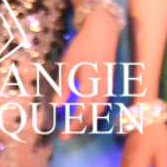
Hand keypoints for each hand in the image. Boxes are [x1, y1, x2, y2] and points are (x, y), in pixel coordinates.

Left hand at [57, 11, 120, 135]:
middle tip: (65, 136)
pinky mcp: (110, 82)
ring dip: (88, 121)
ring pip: (101, 109)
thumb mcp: (69, 65)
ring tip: (75, 128)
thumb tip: (56, 107)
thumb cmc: (83, 46)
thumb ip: (63, 87)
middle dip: (80, 127)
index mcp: (92, 82)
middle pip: (94, 113)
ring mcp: (109, 84)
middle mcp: (103, 86)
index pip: (83, 110)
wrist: (104, 31)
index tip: (62, 134)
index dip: (73, 124)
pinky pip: (104, 103)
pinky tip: (85, 114)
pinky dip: (95, 112)